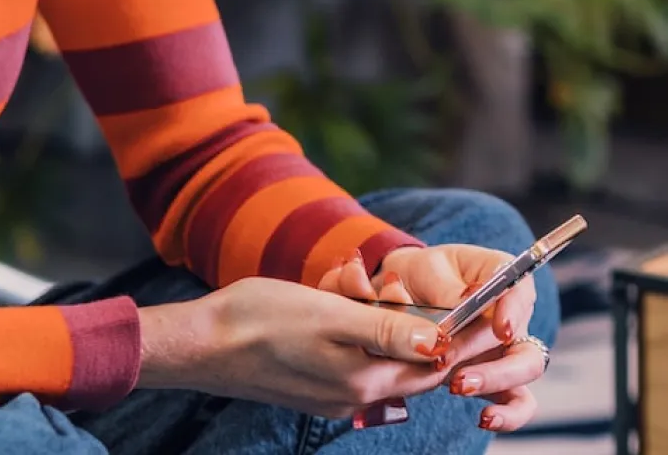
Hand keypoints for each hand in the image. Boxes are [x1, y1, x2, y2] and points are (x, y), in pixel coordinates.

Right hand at [137, 275, 452, 418]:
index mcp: (366, 379)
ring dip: (396, 331)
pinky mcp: (313, 387)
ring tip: (395, 299)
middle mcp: (356, 395)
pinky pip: (359, 363)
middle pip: (414, 366)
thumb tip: (444, 345)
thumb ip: (388, 332)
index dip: (466, 337)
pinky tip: (357, 313)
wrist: (202, 344)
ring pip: (386, 362)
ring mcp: (333, 395)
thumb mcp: (329, 315)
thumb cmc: (261, 319)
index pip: (436, 364)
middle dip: (433, 333)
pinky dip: (368, 338)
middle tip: (454, 304)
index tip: (493, 314)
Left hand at [318, 244, 545, 431]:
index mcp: (499, 275)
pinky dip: (508, 414)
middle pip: (521, 338)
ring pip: (524, 370)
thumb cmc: (422, 274)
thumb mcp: (425, 269)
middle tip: (447, 359)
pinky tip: (485, 418)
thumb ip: (443, 286)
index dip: (515, 310)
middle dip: (486, 352)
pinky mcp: (499, 377)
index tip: (502, 329)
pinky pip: (518, 401)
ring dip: (495, 380)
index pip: (519, 288)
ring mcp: (507, 348)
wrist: (407, 294)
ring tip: (458, 385)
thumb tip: (460, 302)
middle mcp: (511, 313)